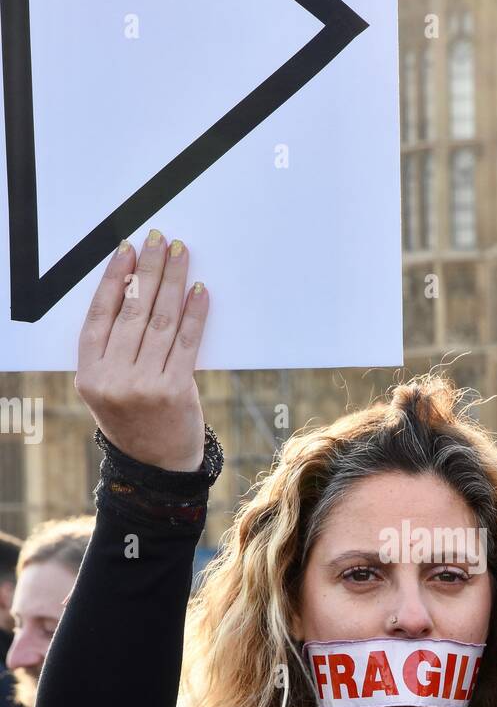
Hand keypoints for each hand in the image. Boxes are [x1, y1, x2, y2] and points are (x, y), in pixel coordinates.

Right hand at [75, 229, 208, 471]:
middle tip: (160, 239)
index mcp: (88, 375)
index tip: (127, 248)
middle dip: (148, 269)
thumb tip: (134, 287)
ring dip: (172, 281)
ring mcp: (144, 385)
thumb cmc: (133, 419)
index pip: (99, 314)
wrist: (157, 466)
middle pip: (132, 311)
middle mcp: (113, 379)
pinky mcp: (175, 390)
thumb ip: (111, 348)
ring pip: (160, 321)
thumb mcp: (106, 388)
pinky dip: (194, 313)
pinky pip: (186, 342)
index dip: (114, 278)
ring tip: (180, 255)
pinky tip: (198, 291)